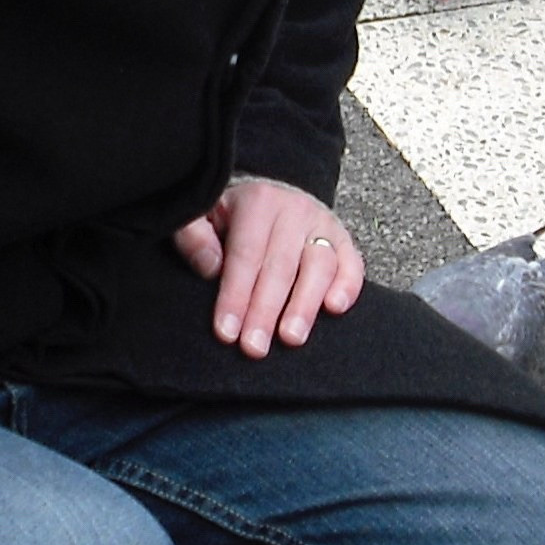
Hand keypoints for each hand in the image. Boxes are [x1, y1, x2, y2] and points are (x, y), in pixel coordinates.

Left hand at [173, 176, 363, 357]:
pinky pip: (351, 264)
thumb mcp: (201, 214)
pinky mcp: (343, 239)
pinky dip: (347, 287)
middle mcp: (293, 210)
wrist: (269, 197)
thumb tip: (210, 267)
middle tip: (253, 347)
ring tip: (290, 338)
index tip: (226, 331)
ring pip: (318, 266)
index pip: (245, 255)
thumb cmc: (229, 215)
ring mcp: (322, 224)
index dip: (235, 295)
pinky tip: (334, 309)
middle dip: (265, 311)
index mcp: (256, 201)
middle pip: (280, 267)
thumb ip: (193, 235)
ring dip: (304, 306)